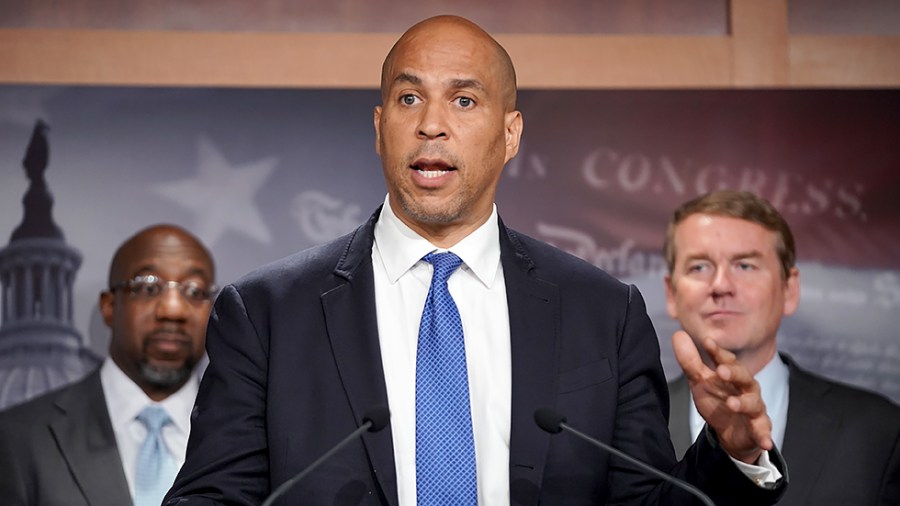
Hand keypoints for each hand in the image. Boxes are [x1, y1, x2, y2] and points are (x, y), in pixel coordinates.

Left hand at [672, 330, 772, 463]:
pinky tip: (765, 441)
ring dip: (743, 403)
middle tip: (721, 371)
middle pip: (744, 377)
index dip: (718, 352)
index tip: (707, 343)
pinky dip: (765, 435)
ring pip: (753, 403)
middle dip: (733, 373)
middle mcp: (746, 388)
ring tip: (731, 403)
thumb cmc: (716, 400)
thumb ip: (690, 361)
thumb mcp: (700, 381)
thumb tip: (678, 335)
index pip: (726, 360)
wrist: (729, 432)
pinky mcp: (759, 428)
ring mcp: (754, 407)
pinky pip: (764, 431)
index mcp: (732, 374)